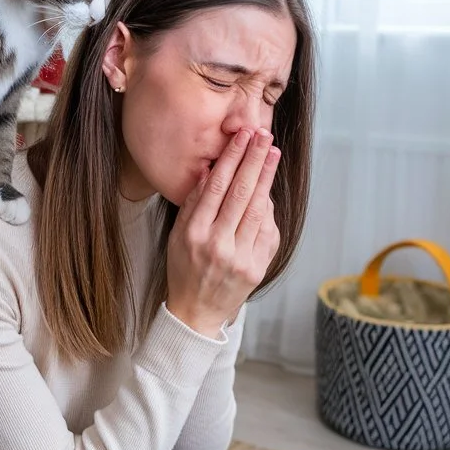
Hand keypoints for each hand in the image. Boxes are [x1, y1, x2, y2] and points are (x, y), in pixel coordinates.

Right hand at [165, 128, 281, 336]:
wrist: (196, 312)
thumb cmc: (184, 270)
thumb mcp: (176, 236)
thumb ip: (193, 204)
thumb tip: (209, 171)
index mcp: (194, 234)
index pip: (217, 187)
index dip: (232, 158)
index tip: (242, 137)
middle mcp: (217, 244)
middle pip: (241, 193)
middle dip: (255, 160)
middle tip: (265, 137)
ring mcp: (240, 257)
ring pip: (257, 209)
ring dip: (267, 178)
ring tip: (273, 154)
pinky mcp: (256, 268)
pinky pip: (267, 231)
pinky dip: (267, 208)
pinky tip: (267, 190)